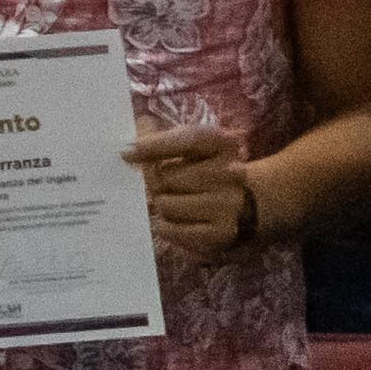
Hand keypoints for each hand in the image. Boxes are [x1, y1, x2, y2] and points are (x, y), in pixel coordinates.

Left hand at [131, 128, 256, 264]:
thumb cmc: (206, 169)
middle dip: (154, 181)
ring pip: (167, 204)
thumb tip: (132, 136)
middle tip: (156, 184)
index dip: (156, 144)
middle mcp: (230, 173)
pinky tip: (167, 221)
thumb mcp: (192, 147)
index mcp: (224, 144)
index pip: (189, 140)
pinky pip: (173, 229)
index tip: (127, 151)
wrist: (244, 204)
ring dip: (160, 204)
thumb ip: (161, 137)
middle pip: (168, 176)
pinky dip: (163, 225)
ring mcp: (226, 205)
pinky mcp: (220, 233)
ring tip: (169, 201)